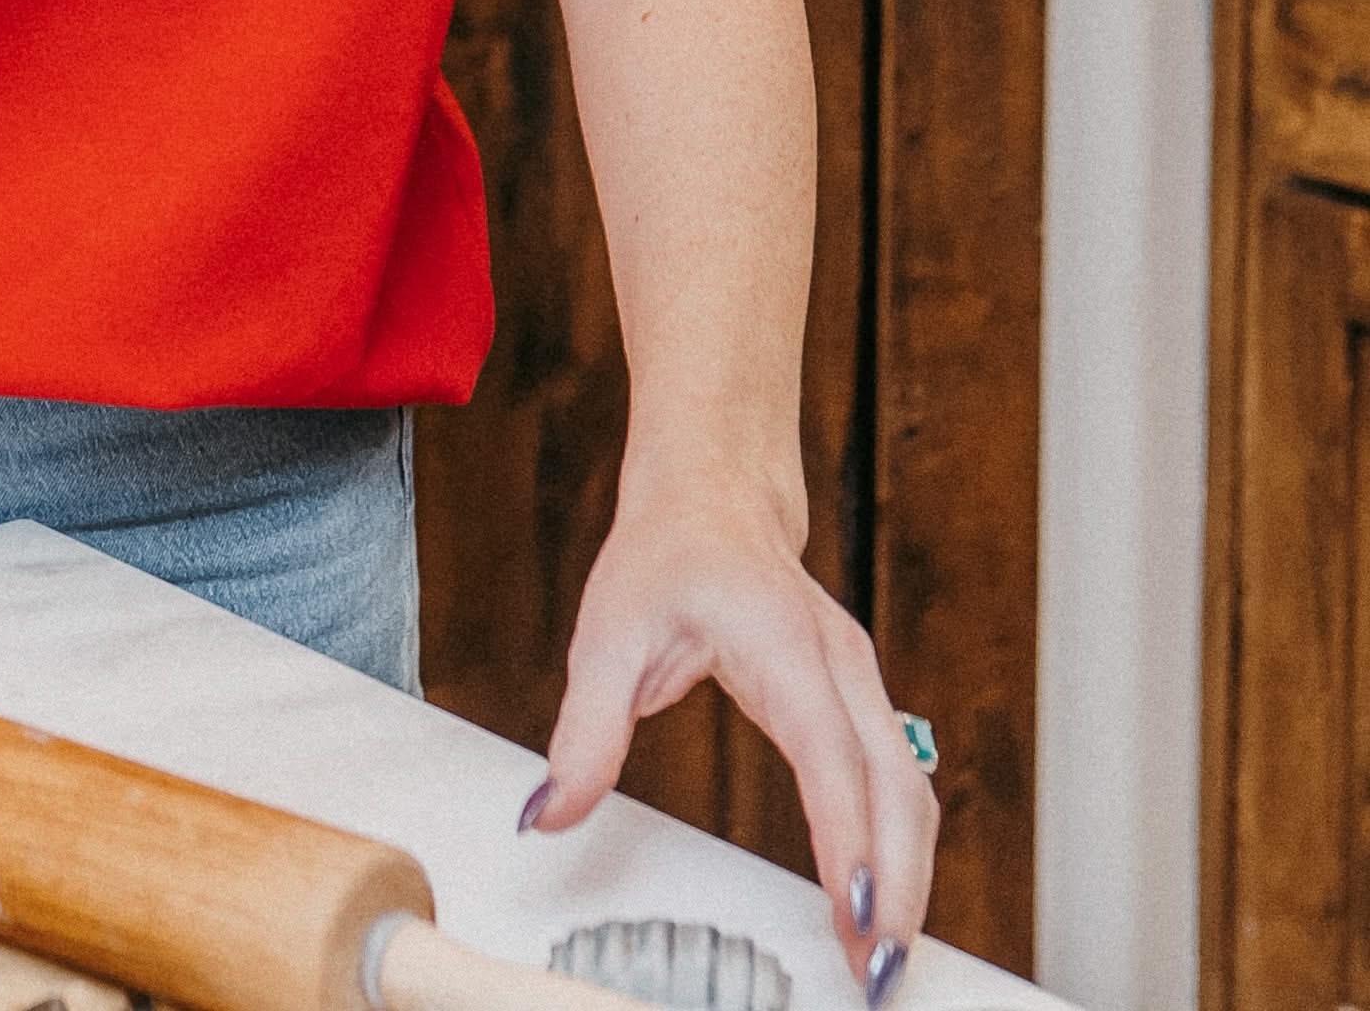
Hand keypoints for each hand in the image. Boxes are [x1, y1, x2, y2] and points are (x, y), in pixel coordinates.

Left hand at [521, 466, 936, 1003]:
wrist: (711, 494)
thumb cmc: (662, 555)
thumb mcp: (606, 633)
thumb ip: (584, 729)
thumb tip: (548, 814)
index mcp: (784, 643)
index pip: (830, 754)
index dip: (848, 836)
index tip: (856, 912)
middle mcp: (840, 665)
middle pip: (895, 787)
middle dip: (898, 886)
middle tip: (874, 975)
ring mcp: (860, 682)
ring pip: (908, 790)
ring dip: (906, 878)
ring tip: (875, 960)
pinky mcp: (860, 701)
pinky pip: (895, 784)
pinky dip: (896, 849)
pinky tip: (872, 904)